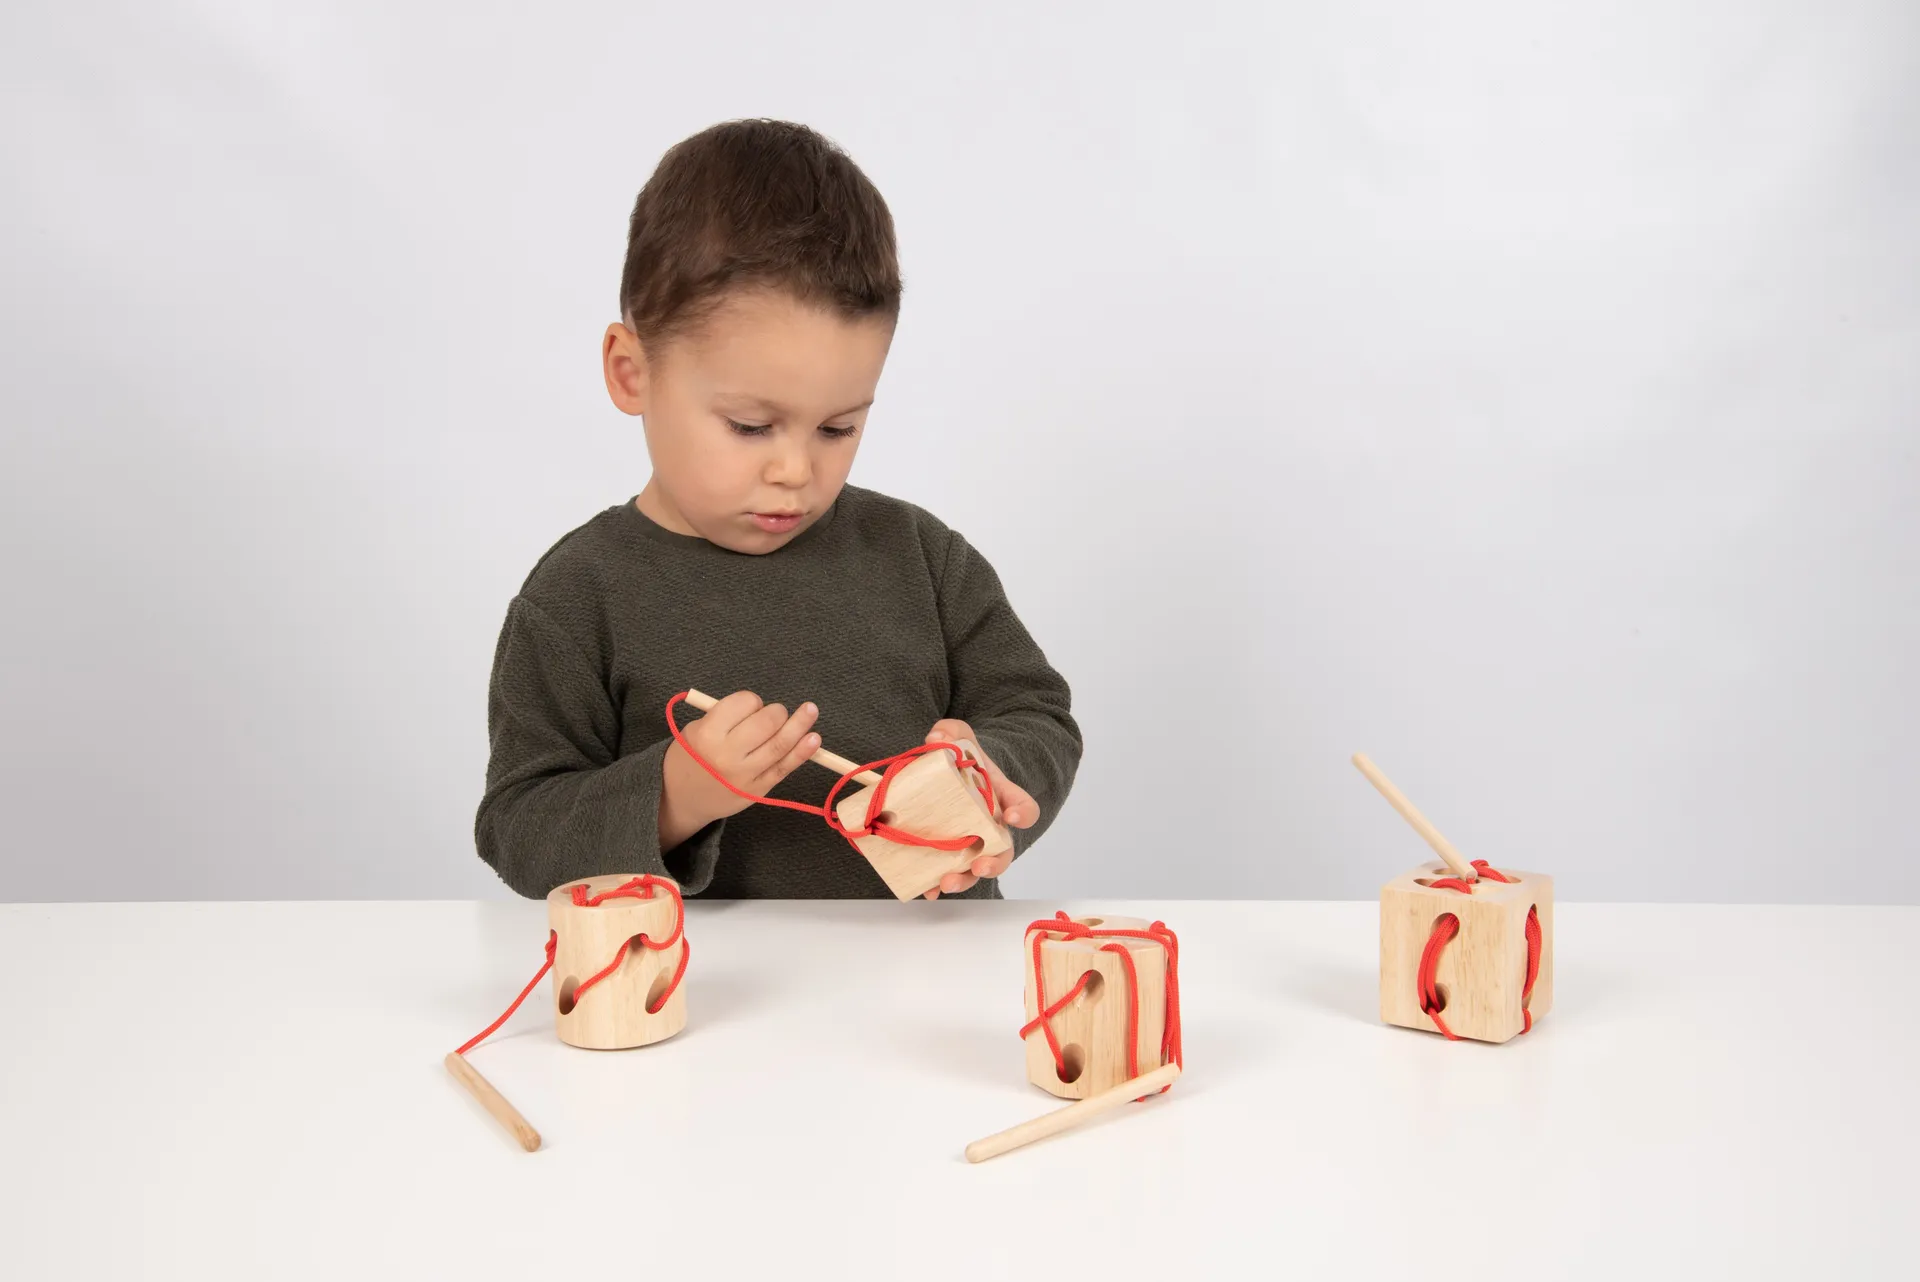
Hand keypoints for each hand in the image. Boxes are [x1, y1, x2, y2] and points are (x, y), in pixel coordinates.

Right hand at [661, 691, 819, 849]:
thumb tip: (764, 708)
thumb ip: (727, 717)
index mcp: (708, 733)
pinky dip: (802, 752)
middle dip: (776, 712)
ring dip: (799, 724)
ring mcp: (745, 774)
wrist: (680, 797)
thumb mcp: (697, 728)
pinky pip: (784, 767)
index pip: (744, 703)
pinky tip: (814, 738)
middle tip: (774, 714)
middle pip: (767, 722)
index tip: (750, 706)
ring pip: (780, 744)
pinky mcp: (759, 789)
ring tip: (810, 711)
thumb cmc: (692, 756)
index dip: (752, 701)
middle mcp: (728, 754)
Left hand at [919, 719, 1037, 898]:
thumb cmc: (964, 761)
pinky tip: (925, 890)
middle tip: (980, 865)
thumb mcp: (960, 738)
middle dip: (993, 863)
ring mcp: (973, 845)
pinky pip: (948, 873)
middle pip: (1003, 852)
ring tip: (946, 883)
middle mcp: (993, 828)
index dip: (1021, 814)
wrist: (950, 777)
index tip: (1010, 817)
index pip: (1024, 808)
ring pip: (976, 870)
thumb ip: (952, 731)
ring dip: (963, 879)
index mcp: (1003, 799)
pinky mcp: (950, 855)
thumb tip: (937, 737)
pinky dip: (936, 884)